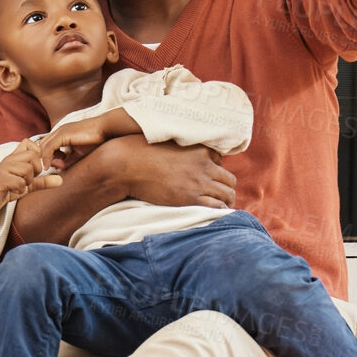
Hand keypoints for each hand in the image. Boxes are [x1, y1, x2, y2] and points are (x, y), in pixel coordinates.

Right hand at [0, 138, 63, 219]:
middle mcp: (9, 159)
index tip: (36, 167)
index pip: (29, 142)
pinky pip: (19, 182)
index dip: (37, 153)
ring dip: (27, 181)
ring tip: (21, 185)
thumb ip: (43, 181)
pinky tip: (15, 190)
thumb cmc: (8, 188)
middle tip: (29, 179)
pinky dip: (20, 189)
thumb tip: (61, 180)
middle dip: (36, 169)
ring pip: (26, 169)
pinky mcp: (0, 179)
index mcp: (15, 156)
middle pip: (32, 155)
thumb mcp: (28, 184)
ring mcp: (4, 168)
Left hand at [38, 115, 117, 169]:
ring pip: (43, 146)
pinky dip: (47, 157)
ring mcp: (60, 131)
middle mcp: (59, 131)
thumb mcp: (79, 153)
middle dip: (41, 159)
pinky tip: (48, 166)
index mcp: (62, 134)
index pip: (46, 146)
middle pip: (41, 146)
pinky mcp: (63, 134)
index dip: (45, 157)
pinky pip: (49, 147)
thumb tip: (59, 169)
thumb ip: (68, 160)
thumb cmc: (96, 140)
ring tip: (46, 170)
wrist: (105, 129)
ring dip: (43, 159)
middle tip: (45, 170)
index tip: (50, 168)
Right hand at [105, 135, 236, 209]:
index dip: (214, 169)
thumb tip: (184, 154)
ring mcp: (199, 182)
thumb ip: (182, 147)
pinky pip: (216, 207)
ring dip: (226, 201)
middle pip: (228, 179)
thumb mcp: (168, 142)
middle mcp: (204, 164)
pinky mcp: (191, 198)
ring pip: (227, 194)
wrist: (128, 165)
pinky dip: (220, 211)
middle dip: (226, 187)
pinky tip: (216, 214)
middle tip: (221, 196)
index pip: (219, 159)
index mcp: (200, 149)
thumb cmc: (142, 152)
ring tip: (221, 207)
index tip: (206, 176)